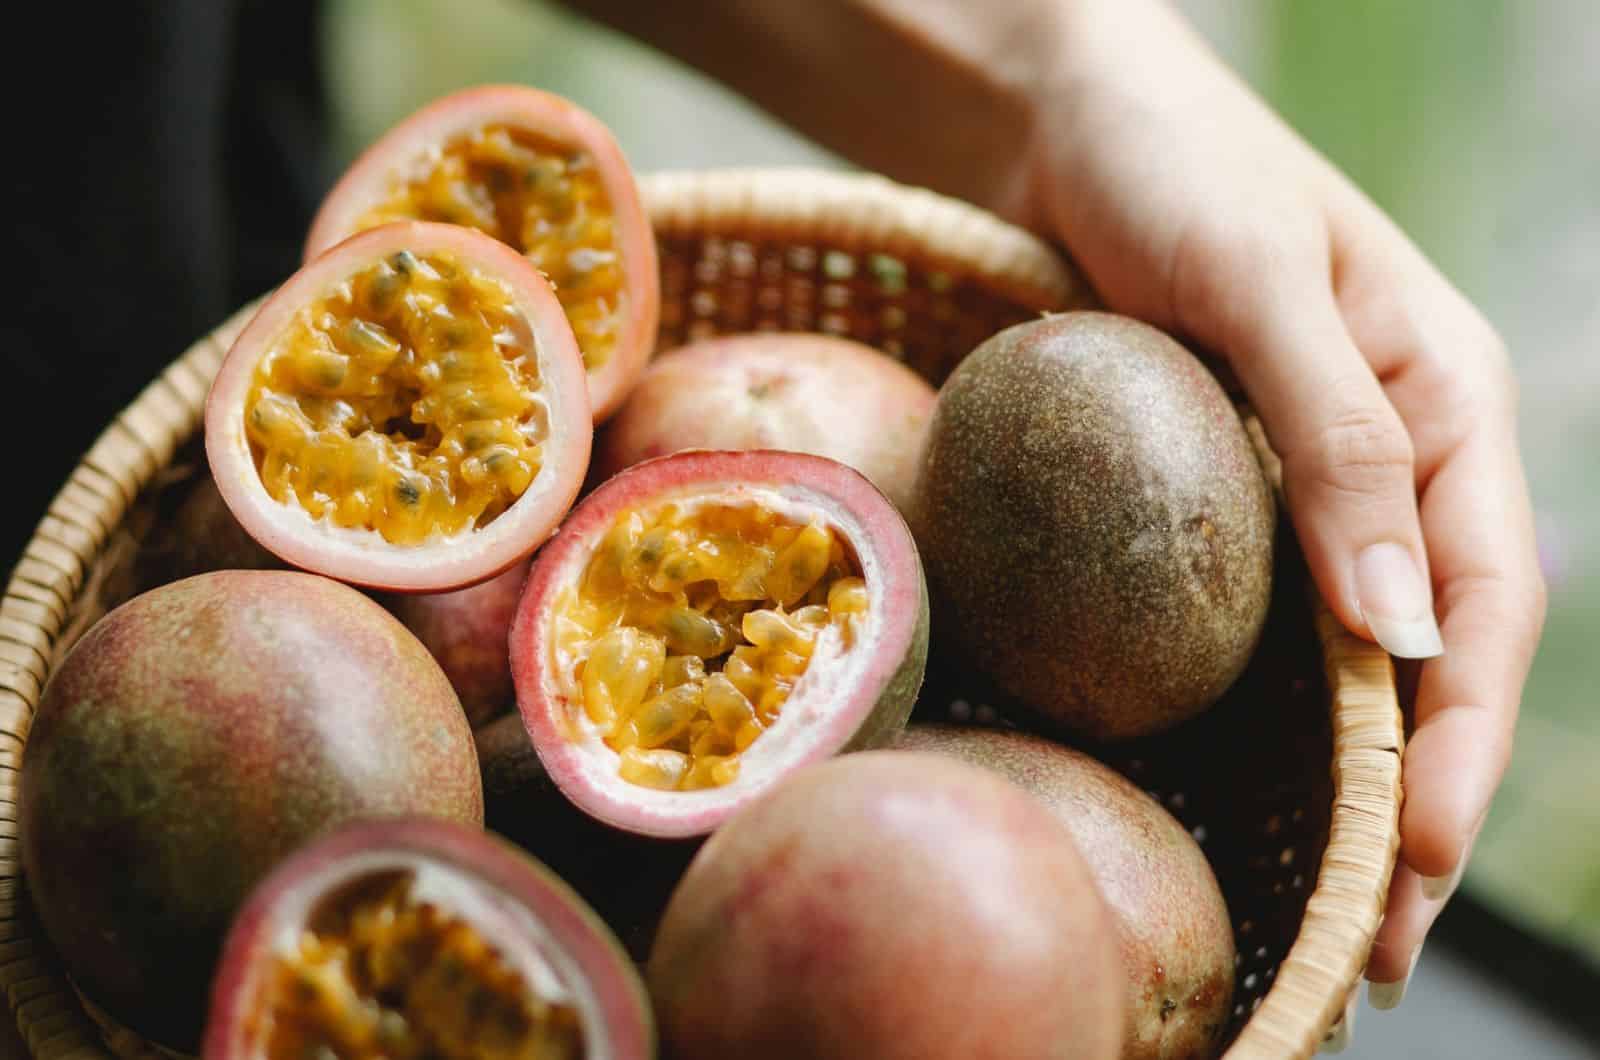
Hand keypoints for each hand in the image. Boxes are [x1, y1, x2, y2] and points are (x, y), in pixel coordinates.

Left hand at [1016, 0, 1545, 1005]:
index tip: (1411, 848)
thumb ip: (1337, 438)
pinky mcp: (1209, 493)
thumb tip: (1400, 628)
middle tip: (1377, 939)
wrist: (1056, 117)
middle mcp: (1384, 456)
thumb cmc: (1172, 165)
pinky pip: (1249, 617)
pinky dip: (1257, 712)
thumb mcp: (1262, 282)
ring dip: (1342, 785)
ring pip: (1346, 656)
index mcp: (1442, 402)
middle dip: (1413, 799)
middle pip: (1428, 655)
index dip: (1460, 734)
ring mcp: (1295, 483)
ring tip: (1325, 906)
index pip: (1483, 596)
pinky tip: (1233, 785)